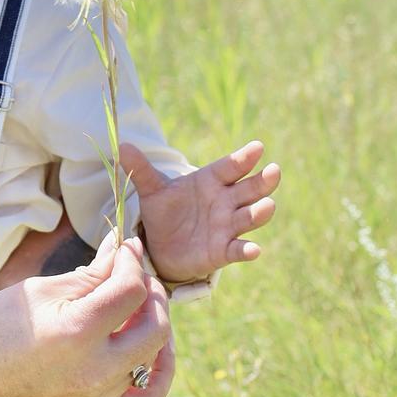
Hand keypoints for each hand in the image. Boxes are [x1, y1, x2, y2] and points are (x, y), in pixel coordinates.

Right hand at [0, 234, 173, 396]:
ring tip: (139, 307)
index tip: (124, 249)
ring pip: (155, 358)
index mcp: (77, 331)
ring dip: (155, 325)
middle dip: (151, 291)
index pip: (130, 289)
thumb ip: (89, 274)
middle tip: (134, 274)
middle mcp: (96, 371)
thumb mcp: (38, 291)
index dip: (132, 261)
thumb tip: (121, 248)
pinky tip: (152, 351)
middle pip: (155, 325)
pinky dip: (159, 372)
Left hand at [120, 140, 280, 283]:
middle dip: (264, 181)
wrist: (161, 246)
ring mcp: (226, 226)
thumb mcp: (152, 190)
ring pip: (249, 217)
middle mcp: (225, 201)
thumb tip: (122, 145)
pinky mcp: (223, 250)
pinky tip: (254, 250)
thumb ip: (141, 170)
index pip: (231, 166)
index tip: (258, 147)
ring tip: (267, 206)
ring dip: (260, 212)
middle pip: (250, 189)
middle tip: (274, 171)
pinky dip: (247, 249)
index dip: (245, 157)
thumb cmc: (164, 212)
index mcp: (210, 181)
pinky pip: (238, 249)